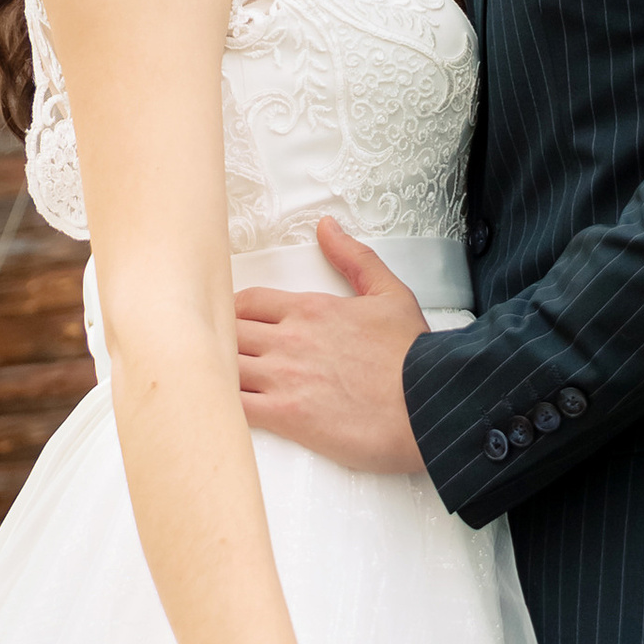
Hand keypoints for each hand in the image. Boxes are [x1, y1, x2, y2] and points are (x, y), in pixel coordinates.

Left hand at [236, 222, 430, 475]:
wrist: (429, 405)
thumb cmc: (413, 355)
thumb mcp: (389, 293)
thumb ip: (353, 258)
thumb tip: (327, 227)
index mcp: (310, 309)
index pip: (247, 302)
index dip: (235, 314)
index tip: (236, 327)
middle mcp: (289, 338)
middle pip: (228, 332)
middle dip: (221, 343)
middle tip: (221, 357)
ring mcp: (283, 377)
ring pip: (223, 366)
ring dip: (216, 373)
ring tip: (215, 384)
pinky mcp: (285, 416)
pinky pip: (234, 407)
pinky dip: (221, 408)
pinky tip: (221, 412)